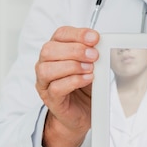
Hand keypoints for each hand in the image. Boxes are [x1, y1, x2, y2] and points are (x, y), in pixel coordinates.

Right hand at [35, 26, 99, 146]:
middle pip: (49, 50)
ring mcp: (45, 83)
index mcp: (56, 51)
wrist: (82, 112)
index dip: (77, 34)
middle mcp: (45, 65)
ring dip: (72, 66)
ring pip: (47, 69)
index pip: (60, 35)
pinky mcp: (50, 99)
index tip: (94, 37)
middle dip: (75, 50)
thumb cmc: (84, 87)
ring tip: (90, 68)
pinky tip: (87, 79)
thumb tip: (101, 44)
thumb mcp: (92, 66)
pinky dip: (74, 81)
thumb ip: (93, 54)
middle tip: (94, 55)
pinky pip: (56, 88)